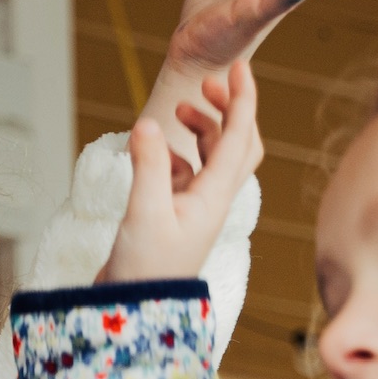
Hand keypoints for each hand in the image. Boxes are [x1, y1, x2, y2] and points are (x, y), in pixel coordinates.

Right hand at [100, 63, 263, 285]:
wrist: (135, 311)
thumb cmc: (145, 269)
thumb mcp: (144, 212)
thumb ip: (148, 166)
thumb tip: (149, 124)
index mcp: (216, 196)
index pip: (238, 137)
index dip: (242, 99)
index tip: (238, 67)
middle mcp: (213, 199)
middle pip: (236, 143)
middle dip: (226, 110)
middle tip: (205, 84)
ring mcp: (197, 208)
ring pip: (212, 157)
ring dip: (201, 130)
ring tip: (177, 112)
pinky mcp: (177, 217)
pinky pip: (188, 175)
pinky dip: (178, 155)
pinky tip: (158, 153)